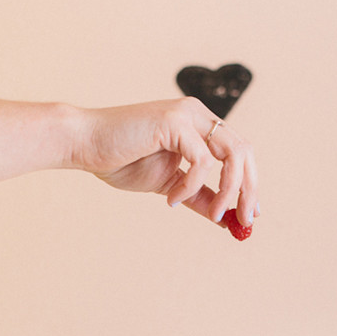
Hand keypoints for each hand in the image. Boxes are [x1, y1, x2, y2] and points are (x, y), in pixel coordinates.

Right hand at [77, 97, 257, 225]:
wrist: (86, 145)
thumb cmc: (122, 161)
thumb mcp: (170, 185)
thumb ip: (198, 196)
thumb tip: (225, 218)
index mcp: (199, 126)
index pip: (239, 153)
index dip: (250, 184)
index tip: (250, 214)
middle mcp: (198, 115)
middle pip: (244, 152)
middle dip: (248, 190)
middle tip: (245, 220)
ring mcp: (187, 115)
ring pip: (231, 155)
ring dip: (227, 192)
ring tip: (214, 215)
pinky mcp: (174, 121)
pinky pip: (202, 161)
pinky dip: (191, 187)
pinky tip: (172, 200)